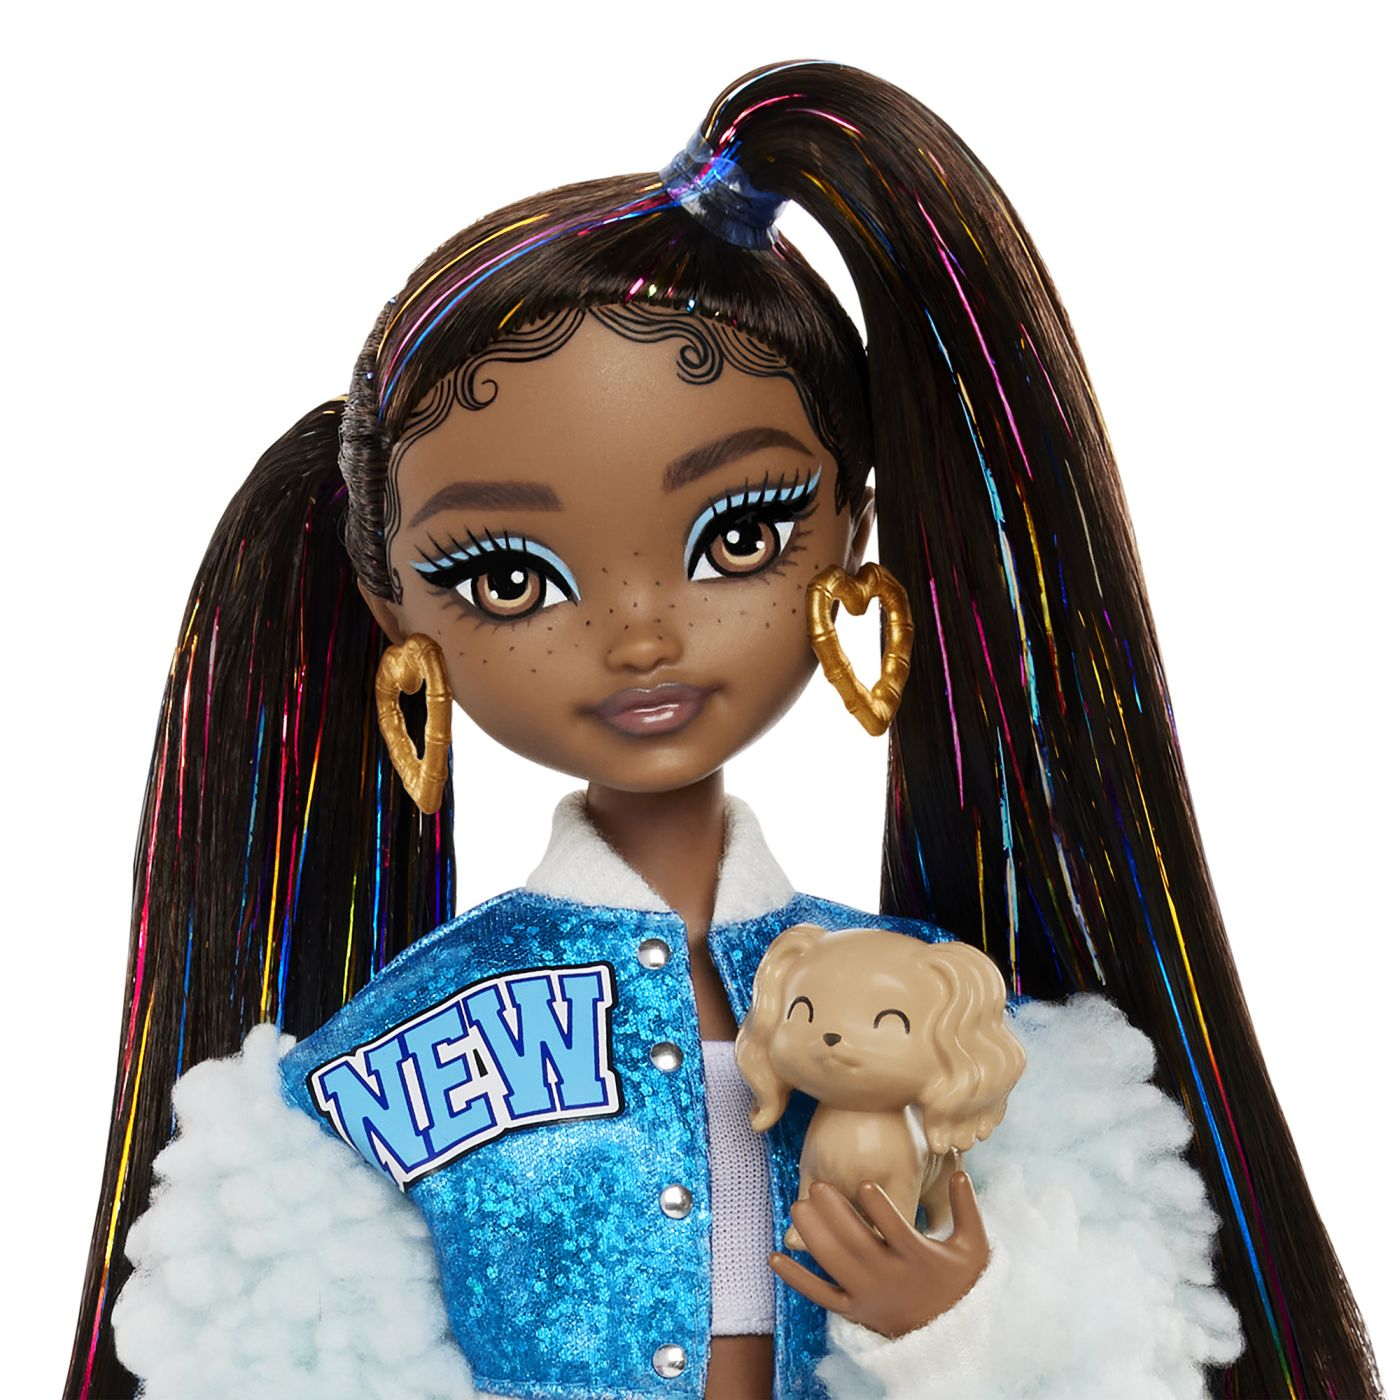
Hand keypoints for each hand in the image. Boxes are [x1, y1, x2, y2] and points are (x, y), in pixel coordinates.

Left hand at [768, 1173, 989, 1338]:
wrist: (951, 1336)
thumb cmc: (961, 1281)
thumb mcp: (973, 1245)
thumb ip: (967, 1207)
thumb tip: (960, 1171)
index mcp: (918, 1257)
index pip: (897, 1229)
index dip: (880, 1206)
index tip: (863, 1181)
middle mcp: (890, 1276)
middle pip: (857, 1243)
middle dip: (835, 1214)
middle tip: (818, 1185)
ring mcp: (869, 1294)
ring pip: (835, 1264)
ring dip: (813, 1236)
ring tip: (798, 1206)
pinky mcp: (854, 1309)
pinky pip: (821, 1294)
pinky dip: (797, 1278)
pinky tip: (775, 1257)